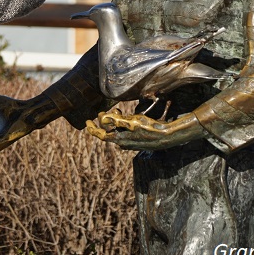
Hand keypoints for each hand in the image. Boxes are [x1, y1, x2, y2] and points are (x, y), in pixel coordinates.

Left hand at [85, 109, 203, 150]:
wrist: (166, 136)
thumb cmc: (149, 128)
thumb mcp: (131, 122)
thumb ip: (116, 120)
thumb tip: (102, 119)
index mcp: (119, 139)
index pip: (100, 134)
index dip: (92, 128)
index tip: (87, 121)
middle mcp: (123, 142)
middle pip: (108, 132)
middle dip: (104, 121)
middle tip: (104, 111)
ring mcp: (130, 143)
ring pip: (116, 131)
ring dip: (114, 121)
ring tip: (116, 110)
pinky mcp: (136, 141)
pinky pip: (124, 132)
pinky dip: (121, 124)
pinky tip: (127, 118)